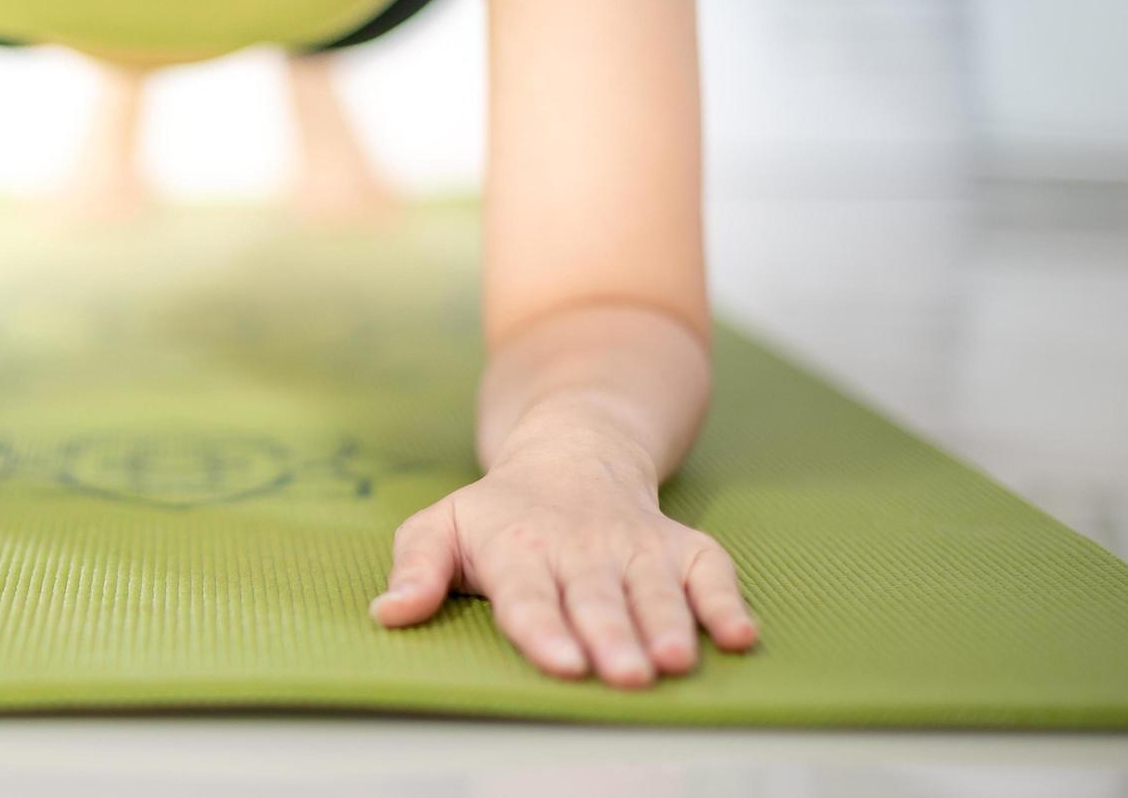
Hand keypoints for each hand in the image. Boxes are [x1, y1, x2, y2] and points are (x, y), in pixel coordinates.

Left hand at [370, 449, 754, 687]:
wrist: (573, 452)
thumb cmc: (498, 512)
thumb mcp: (442, 526)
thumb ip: (415, 568)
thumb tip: (387, 614)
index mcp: (517, 547)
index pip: (529, 595)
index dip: (545, 630)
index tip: (562, 664)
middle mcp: (581, 548)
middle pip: (596, 598)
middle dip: (612, 637)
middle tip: (625, 676)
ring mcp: (635, 546)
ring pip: (654, 589)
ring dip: (668, 625)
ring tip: (674, 661)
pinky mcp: (680, 547)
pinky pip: (711, 570)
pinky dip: (727, 600)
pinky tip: (740, 637)